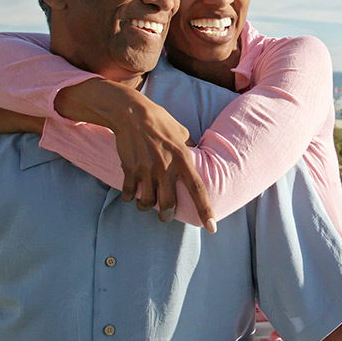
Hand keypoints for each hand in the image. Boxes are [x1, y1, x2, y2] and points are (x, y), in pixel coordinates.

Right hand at [54, 79, 215, 231]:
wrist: (131, 112)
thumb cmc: (160, 121)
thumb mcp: (182, 132)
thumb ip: (190, 148)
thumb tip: (200, 157)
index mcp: (182, 159)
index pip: (197, 189)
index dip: (206, 210)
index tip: (212, 228)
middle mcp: (165, 167)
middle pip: (168, 205)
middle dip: (167, 215)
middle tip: (165, 215)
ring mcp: (146, 169)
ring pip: (147, 203)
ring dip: (147, 206)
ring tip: (147, 203)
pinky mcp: (129, 169)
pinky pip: (130, 194)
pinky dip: (131, 197)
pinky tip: (132, 193)